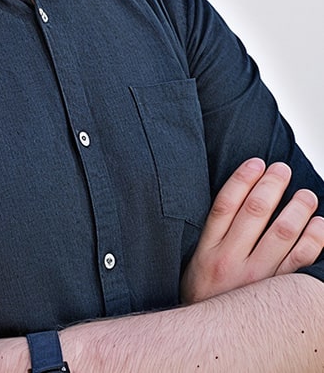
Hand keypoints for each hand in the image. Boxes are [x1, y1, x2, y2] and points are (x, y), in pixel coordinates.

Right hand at [181, 157, 323, 303]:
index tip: (256, 162)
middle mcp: (231, 262)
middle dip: (272, 185)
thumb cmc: (205, 298)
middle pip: (255, 212)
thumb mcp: (197, 264)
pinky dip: (314, 240)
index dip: (242, 179)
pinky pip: (301, 262)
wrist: (207, 344)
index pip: (225, 204)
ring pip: (282, 233)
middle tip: (283, 170)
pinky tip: (320, 225)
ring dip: (298, 208)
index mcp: (207, 251)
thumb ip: (214, 235)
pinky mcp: (277, 296)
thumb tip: (237, 200)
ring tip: (306, 195)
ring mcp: (257, 280)